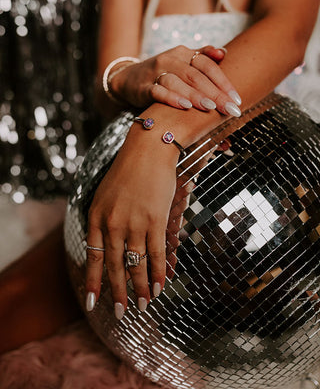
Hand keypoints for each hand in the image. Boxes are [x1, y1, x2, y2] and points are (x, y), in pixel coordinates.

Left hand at [85, 125, 178, 318]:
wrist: (148, 149)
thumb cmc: (128, 170)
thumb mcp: (105, 194)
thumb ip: (103, 219)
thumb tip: (105, 242)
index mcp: (96, 217)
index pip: (94, 257)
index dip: (94, 281)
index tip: (93, 302)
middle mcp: (111, 224)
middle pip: (115, 267)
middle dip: (118, 293)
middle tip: (120, 313)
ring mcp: (133, 224)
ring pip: (136, 265)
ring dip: (141, 288)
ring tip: (144, 306)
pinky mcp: (155, 220)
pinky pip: (156, 254)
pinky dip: (159, 273)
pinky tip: (160, 287)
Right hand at [109, 45, 241, 115]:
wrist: (127, 79)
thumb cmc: (162, 72)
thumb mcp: (182, 61)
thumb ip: (202, 56)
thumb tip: (224, 53)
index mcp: (183, 53)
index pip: (207, 65)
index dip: (223, 82)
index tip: (237, 99)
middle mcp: (169, 60)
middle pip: (196, 75)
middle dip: (215, 93)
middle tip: (230, 109)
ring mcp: (155, 73)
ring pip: (178, 82)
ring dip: (195, 95)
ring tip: (210, 107)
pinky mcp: (143, 87)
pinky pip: (158, 92)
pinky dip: (171, 98)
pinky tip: (185, 107)